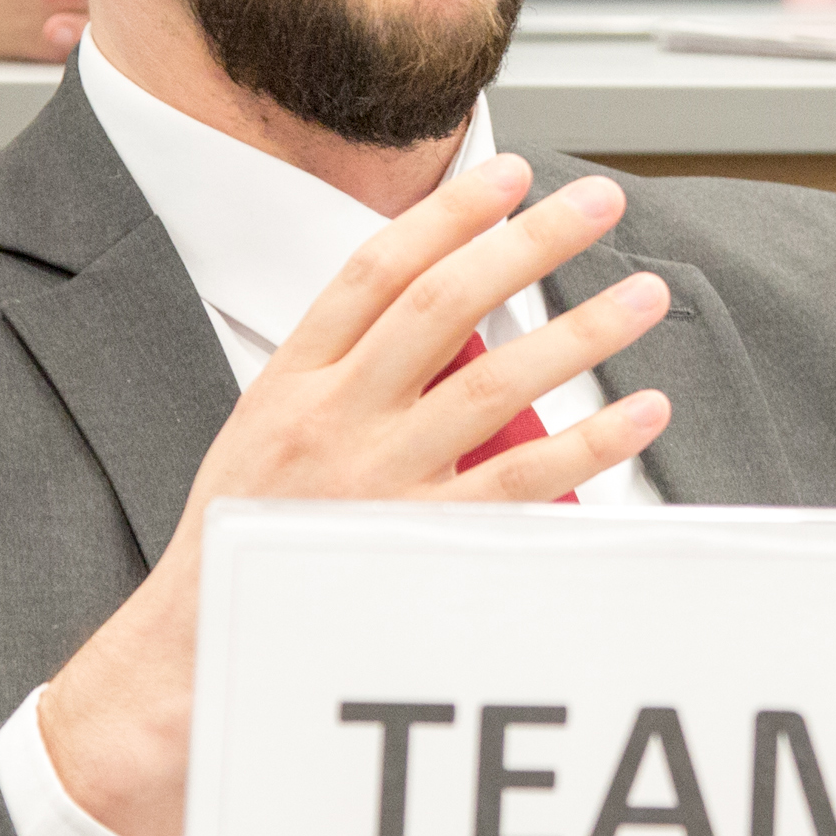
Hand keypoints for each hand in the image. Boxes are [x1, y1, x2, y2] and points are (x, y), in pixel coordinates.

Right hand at [36, 154, 677, 835]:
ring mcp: (377, 481)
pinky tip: (640, 414)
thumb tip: (437, 318)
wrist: (191, 659)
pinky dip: (589, 444)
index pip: (375, 270)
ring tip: (643, 295)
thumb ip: (340, 376)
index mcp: (292, 381)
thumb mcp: (264, 435)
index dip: (448, 214)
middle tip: (598, 203)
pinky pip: (521, 484)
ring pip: (495, 383)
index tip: (511, 176)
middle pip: (445, 304)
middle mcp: (334, 419)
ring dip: (580, 332)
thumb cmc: (242, 546)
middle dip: (530, 244)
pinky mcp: (416, 544)